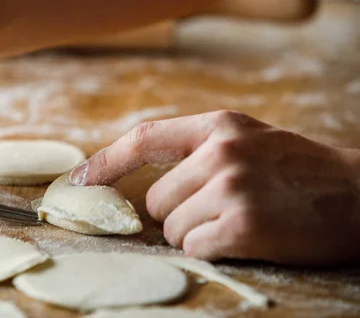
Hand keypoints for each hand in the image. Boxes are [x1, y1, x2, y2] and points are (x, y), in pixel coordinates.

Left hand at [69, 110, 359, 264]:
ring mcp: (231, 187)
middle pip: (155, 199)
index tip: (77, 180)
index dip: (106, 161)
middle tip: (217, 212)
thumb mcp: (248, 140)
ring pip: (171, 228)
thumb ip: (197, 151)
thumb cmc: (298, 170)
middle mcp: (220, 152)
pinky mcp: (242, 225)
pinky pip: (195, 247)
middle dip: (175, 214)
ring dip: (195, 233)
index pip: (144, 138)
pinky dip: (212, 249)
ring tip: (237, 222)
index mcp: (218, 126)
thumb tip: (144, 181)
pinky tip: (245, 238)